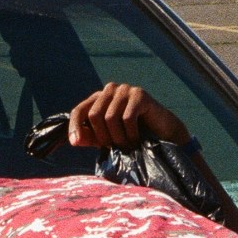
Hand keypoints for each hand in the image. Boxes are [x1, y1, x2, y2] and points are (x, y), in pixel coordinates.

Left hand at [67, 82, 189, 151]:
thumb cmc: (133, 136)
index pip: (79, 110)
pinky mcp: (140, 94)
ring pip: (110, 117)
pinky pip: (127, 117)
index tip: (75, 143)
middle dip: (103, 136)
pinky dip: (130, 133)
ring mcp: (125, 89)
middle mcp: (110, 90)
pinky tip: (136, 139)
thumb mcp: (107, 138)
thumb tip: (74, 141)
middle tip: (114, 147)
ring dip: (118, 137)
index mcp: (99, 99)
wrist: (163, 135)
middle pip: (94, 115)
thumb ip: (90, 137)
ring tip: (127, 145)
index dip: (74, 126)